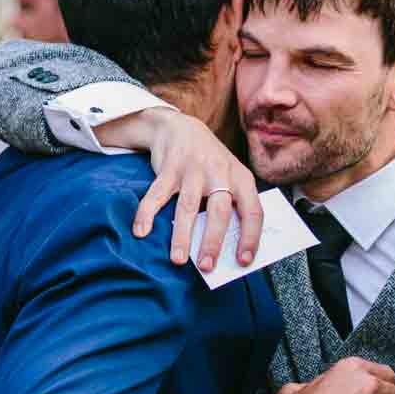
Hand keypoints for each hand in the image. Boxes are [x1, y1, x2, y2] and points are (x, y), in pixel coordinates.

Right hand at [110, 110, 261, 271]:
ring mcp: (193, 170)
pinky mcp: (169, 168)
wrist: (182, 127)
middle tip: (207, 266)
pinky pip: (156, 195)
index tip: (242, 261)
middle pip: (220, 211)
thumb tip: (226, 250)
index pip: (253, 211)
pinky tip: (141, 232)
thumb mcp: (230, 178)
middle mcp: (220, 173)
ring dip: (182, 236)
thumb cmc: (211, 163)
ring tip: (177, 260)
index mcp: (241, 179)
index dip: (250, 237)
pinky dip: (147, 214)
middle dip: (213, 242)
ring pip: (188, 207)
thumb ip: (232, 207)